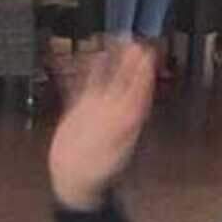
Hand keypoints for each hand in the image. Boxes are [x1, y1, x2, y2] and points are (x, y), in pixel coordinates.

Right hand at [46, 43, 158, 211]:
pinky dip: (85, 73)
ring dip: (111, 62)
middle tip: (136, 41)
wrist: (73, 181)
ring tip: (115, 41)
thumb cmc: (96, 172)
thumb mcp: (112, 152)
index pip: (139, 92)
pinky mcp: (79, 112)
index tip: (148, 55)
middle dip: (131, 62)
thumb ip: (122, 131)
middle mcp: (113, 113)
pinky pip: (83, 87)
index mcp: (125, 122)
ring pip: (106, 80)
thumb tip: (134, 112)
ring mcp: (96, 111)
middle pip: (125, 81)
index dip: (144, 73)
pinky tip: (87, 58)